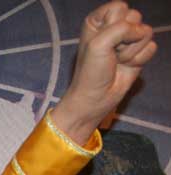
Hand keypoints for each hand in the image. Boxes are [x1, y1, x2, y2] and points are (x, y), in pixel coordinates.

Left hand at [51, 1, 156, 144]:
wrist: (96, 97)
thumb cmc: (91, 71)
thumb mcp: (99, 43)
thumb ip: (121, 28)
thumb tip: (142, 31)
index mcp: (99, 20)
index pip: (119, 7)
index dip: (115, 24)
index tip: (102, 40)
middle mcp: (114, 27)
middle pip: (135, 17)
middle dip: (124, 38)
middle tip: (111, 53)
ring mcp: (128, 40)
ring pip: (146, 32)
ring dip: (131, 50)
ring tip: (117, 60)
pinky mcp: (139, 52)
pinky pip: (151, 47)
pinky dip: (139, 59)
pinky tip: (127, 66)